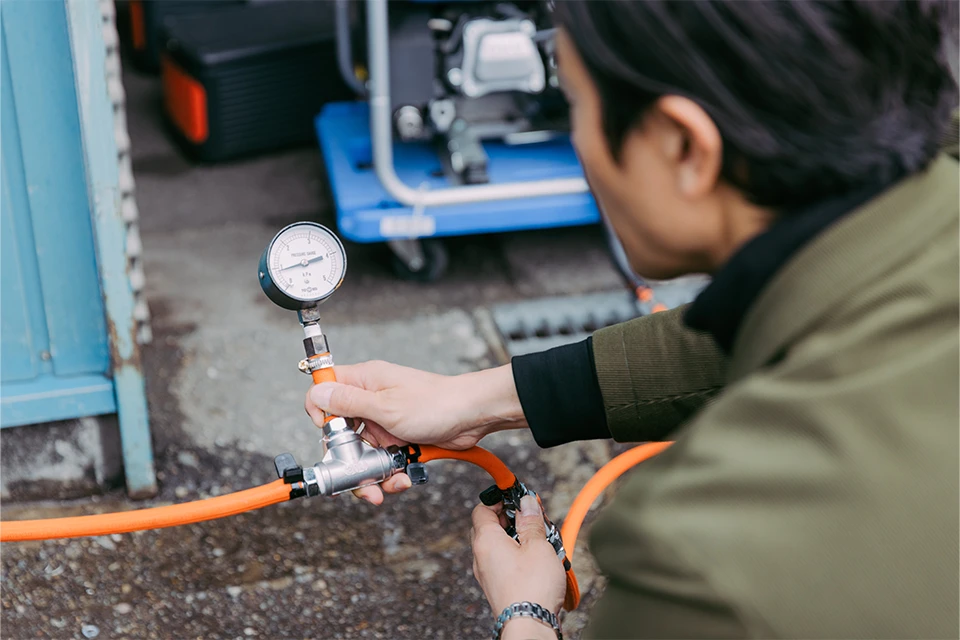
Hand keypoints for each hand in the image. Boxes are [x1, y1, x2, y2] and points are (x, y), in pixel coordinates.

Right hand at [305, 361, 526, 503]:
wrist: (473, 416)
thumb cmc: (435, 402)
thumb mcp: (385, 406)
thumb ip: (348, 403)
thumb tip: (317, 393)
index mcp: (364, 381)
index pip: (326, 390)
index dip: (320, 412)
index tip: (327, 432)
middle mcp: (371, 400)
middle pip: (340, 431)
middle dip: (345, 459)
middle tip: (352, 476)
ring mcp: (384, 421)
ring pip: (361, 453)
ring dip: (369, 474)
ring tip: (383, 487)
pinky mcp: (398, 439)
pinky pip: (382, 461)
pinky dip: (388, 474)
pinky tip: (401, 480)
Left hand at [471, 496, 566, 630]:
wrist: (529, 625)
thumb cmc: (532, 586)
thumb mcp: (538, 545)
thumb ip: (531, 521)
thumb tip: (526, 503)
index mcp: (486, 540)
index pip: (481, 509)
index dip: (498, 500)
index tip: (517, 499)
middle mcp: (480, 556)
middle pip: (489, 527)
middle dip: (510, 520)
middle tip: (532, 520)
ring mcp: (486, 574)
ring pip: (497, 547)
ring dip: (516, 540)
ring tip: (539, 543)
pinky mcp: (496, 588)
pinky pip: (502, 564)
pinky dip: (516, 558)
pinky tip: (536, 563)